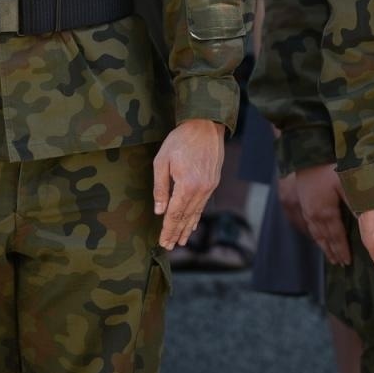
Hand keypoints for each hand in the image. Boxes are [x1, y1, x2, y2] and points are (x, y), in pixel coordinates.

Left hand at [153, 119, 224, 249]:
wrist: (205, 125)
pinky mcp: (213, 182)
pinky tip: (193, 222)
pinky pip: (203, 204)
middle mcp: (201, 189)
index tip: (163, 242)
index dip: (168, 229)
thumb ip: (160, 187)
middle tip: (170, 246)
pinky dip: (197, 216)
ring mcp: (209, 186)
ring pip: (197, 212)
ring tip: (182, 241)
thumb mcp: (162, 161)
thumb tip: (160, 210)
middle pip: (187, 217)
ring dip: (188, 227)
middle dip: (177, 232)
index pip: (175, 214)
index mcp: (187, 185)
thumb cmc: (180, 140)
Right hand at [293, 164, 350, 265]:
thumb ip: (356, 204)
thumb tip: (368, 222)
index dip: (343, 250)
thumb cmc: (327, 166)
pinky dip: (311, 234)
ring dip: (322, 245)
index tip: (348, 262)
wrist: (302, 154)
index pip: (337, 237)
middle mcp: (312, 215)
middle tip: (340, 263)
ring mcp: (301, 209)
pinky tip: (314, 236)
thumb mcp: (346, 183)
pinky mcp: (293, 202)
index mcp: (326, 213)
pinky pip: (303, 224)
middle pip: (324, 238)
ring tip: (329, 255)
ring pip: (313, 233)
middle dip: (333, 252)